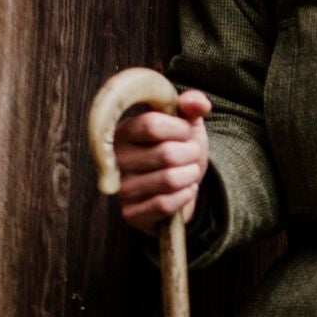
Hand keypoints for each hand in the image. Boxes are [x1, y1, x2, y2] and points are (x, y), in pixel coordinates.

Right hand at [113, 89, 211, 232]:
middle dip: (191, 155)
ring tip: (189, 173)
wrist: (181, 188)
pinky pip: (165, 204)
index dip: (180, 129)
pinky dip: (184, 196)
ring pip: (169, 180)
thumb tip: (200, 103)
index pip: (153, 125)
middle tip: (191, 156)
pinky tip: (184, 191)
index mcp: (124, 131)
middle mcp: (117, 160)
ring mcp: (121, 188)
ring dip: (191, 176)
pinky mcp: (130, 213)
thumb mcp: (187, 123)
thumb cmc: (180, 149)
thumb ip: (192, 105)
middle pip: (167, 154)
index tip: (185, 132)